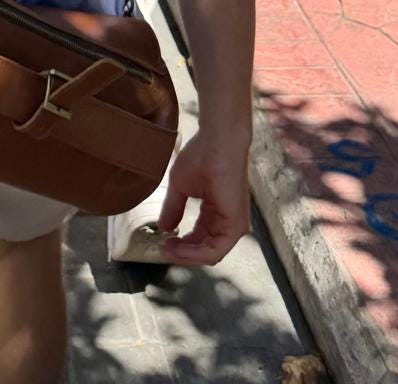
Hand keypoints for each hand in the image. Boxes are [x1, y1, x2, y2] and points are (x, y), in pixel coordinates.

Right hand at [156, 132, 250, 265]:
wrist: (217, 142)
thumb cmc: (201, 156)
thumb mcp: (180, 187)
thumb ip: (173, 208)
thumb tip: (163, 227)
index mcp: (216, 212)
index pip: (200, 238)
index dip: (181, 244)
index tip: (162, 242)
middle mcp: (227, 222)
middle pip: (205, 249)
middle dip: (183, 252)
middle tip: (163, 249)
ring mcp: (234, 225)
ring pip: (210, 254)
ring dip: (187, 255)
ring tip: (168, 249)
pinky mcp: (235, 225)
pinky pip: (215, 250)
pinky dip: (195, 253)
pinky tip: (178, 247)